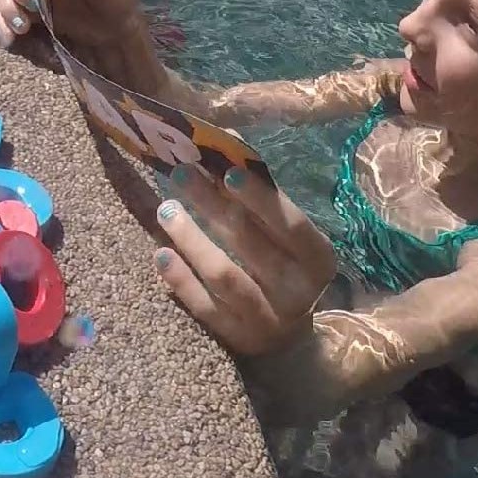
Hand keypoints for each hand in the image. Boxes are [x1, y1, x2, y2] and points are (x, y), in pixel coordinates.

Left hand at [155, 163, 336, 355]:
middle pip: (250, 244)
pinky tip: (161, 253)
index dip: (260, 199)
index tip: (227, 172)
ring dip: (192, 239)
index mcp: (317, 259)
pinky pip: (203, 305)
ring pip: (224, 275)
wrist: (287, 338)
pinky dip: (181, 279)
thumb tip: (230, 140)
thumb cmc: (283, 265)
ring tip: (166, 209)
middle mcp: (297, 292)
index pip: (291, 225)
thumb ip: (260, 194)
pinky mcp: (235, 337)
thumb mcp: (284, 234)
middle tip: (181, 174)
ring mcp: (265, 318)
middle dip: (212, 205)